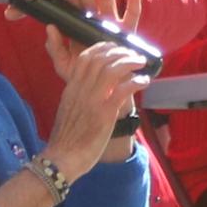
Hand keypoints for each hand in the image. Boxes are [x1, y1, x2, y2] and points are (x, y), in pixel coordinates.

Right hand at [44, 40, 148, 177]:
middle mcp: (81, 90)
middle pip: (101, 58)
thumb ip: (79, 97)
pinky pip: (122, 90)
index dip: (103, 47)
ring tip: (141, 63)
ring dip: (130, 62)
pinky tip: (144, 81)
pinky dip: (136, 82)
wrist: (62, 158)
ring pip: (112, 69)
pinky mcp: (104, 114)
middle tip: (133, 54)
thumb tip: (92, 92)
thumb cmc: (66, 139)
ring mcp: (92, 101)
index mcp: (72, 88)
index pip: (86, 57)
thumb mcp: (68, 110)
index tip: (115, 47)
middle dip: (120, 51)